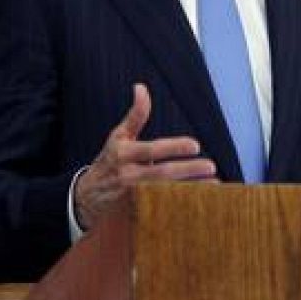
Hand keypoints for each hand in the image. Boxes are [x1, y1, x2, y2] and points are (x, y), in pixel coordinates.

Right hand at [73, 83, 216, 229]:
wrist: (86, 197)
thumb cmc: (109, 160)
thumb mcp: (118, 136)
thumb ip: (135, 115)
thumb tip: (141, 87)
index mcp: (123, 153)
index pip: (151, 150)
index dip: (173, 147)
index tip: (195, 145)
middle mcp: (127, 175)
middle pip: (162, 174)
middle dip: (188, 170)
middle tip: (211, 166)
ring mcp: (132, 196)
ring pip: (165, 193)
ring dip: (191, 189)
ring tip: (214, 184)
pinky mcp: (137, 212)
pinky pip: (163, 208)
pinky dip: (182, 204)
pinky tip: (200, 201)